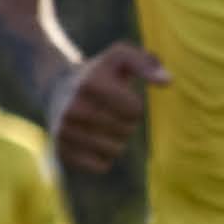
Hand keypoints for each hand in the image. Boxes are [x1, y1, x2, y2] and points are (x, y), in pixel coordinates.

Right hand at [50, 44, 166, 173]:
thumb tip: (167, 81)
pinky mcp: (61, 151)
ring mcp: (63, 132)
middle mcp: (72, 110)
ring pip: (115, 151)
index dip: (134, 105)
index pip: (134, 110)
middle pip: (126, 131)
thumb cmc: (99, 73)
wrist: (56, 88)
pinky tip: (92, 141)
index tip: (119, 96)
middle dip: (125, 122)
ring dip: (116, 140)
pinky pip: (100, 166)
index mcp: (89, 85)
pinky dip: (104, 157)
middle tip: (108, 111)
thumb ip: (147, 63)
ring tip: (101, 125)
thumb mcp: (120, 57)